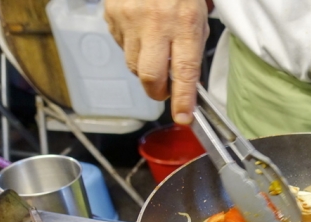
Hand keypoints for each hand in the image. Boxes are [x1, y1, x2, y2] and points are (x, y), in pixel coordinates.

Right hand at [104, 0, 208, 123]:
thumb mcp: (197, 16)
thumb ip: (191, 49)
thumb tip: (186, 83)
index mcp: (185, 23)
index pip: (184, 72)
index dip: (182, 99)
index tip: (183, 117)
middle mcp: (156, 23)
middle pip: (150, 76)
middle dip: (158, 92)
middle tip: (165, 91)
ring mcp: (130, 19)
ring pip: (133, 65)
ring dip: (145, 68)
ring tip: (155, 49)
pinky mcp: (112, 15)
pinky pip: (121, 46)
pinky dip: (132, 47)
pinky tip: (141, 31)